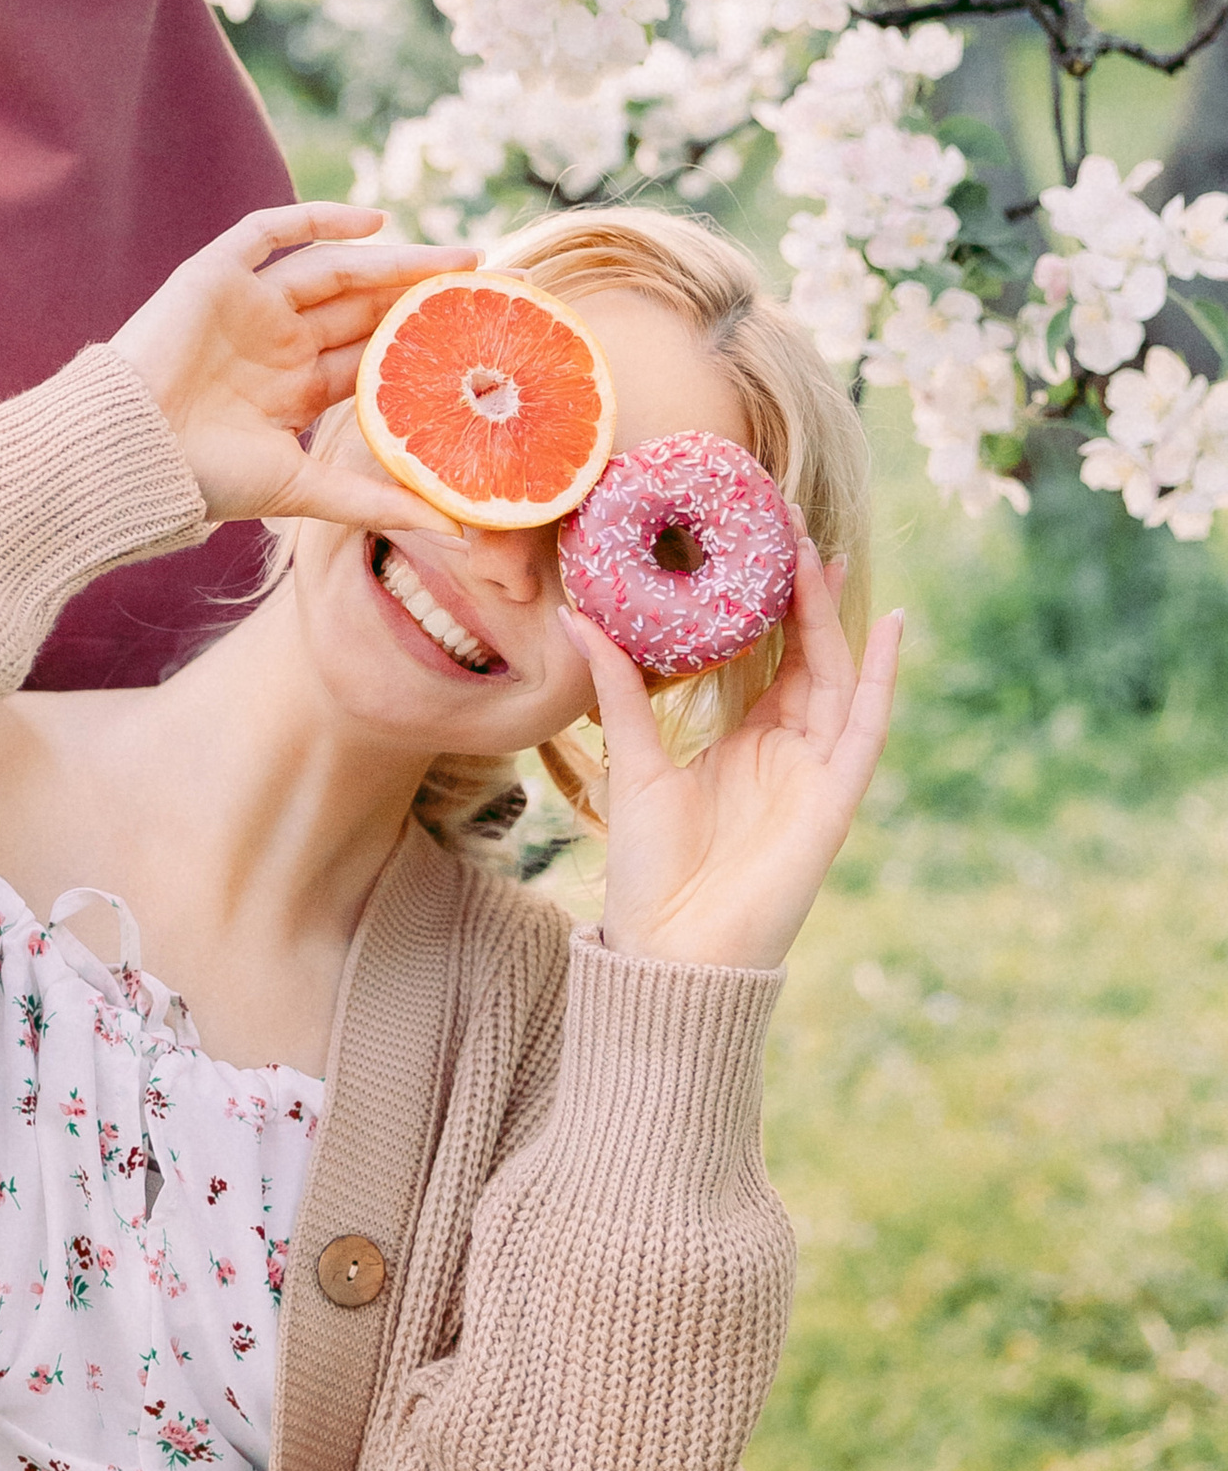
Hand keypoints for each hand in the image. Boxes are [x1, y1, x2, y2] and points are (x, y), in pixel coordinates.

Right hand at [111, 205, 477, 526]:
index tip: (482, 338)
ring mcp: (248, 306)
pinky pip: (269, 232)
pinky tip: (376, 222)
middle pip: (363, 307)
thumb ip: (374, 502)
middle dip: (420, 294)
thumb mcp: (302, 491)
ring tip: (456, 258)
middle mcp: (277, 343)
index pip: (372, 356)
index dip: (424, 344)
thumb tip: (459, 532)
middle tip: (486, 281)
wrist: (126, 453)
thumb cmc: (203, 479)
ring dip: (394, 260)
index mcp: (295, 389)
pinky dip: (317, 219)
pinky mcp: (216, 275)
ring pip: (334, 269)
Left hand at [567, 547, 903, 973]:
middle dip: (802, 591)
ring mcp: (814, 771)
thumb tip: (579, 614)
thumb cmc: (650, 871)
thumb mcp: (631, 762)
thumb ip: (620, 690)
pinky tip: (890, 624)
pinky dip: (883, 675)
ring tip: (821, 552)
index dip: (765, 602)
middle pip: (806, 655)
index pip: (764, 658)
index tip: (754, 540)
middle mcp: (784, 751)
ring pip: (835, 676)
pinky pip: (868, 725)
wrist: (673, 950)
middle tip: (788, 521)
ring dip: (832, 616)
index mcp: (740, 744)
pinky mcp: (835, 796)